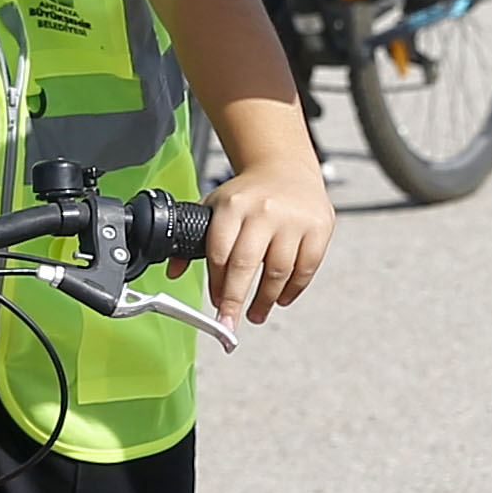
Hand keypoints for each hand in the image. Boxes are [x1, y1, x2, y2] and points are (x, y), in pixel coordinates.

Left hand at [206, 153, 332, 326]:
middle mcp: (263, 211)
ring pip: (277, 271)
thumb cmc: (249, 195)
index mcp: (233, 206)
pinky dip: (292, 290)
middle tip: (228, 323)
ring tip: (256, 314)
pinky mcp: (318, 228)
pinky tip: (281, 298)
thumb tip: (173, 271)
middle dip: (234, 300)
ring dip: (265, 300)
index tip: (216, 303)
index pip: (220, 252)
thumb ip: (193, 237)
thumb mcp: (215, 205)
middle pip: (245, 265)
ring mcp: (293, 220)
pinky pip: (305, 268)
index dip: (216, 283)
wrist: (286, 169)